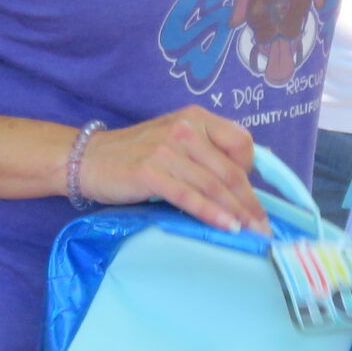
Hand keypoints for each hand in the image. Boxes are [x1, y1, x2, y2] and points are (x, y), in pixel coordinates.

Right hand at [78, 107, 267, 233]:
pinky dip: (212, 214)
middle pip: (230, 170)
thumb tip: (239, 184)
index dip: (251, 171)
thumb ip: (203, 152)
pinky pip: (190, 197)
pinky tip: (227, 227)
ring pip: (213, 185)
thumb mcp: (173, 140)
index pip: (240, 142)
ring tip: (252, 232)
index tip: (252, 196)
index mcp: (196, 118)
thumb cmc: (134, 154)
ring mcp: (167, 150)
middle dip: (250, 202)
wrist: (87, 159)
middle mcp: (185, 129)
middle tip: (263, 226)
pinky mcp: (150, 172)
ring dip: (237, 212)